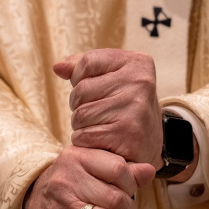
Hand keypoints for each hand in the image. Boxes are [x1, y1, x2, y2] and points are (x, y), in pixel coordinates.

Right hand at [23, 146, 154, 208]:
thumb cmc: (72, 180)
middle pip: (115, 198)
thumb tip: (149, 171)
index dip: (132, 182)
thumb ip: (123, 168)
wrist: (35, 200)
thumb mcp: (92, 164)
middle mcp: (67, 181)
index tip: (129, 189)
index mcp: (77, 158)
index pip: (118, 169)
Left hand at [53, 49, 163, 169]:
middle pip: (80, 91)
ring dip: (82, 127)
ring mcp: (135, 108)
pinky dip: (86, 143)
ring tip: (102, 128)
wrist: (150, 147)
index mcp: (138, 63)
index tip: (97, 91)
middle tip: (100, 115)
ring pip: (80, 115)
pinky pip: (84, 136)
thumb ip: (85, 68)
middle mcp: (140, 82)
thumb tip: (58, 67)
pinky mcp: (127, 134)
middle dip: (81, 106)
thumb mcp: (113, 80)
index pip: (87, 61)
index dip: (80, 79)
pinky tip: (103, 142)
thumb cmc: (125, 109)